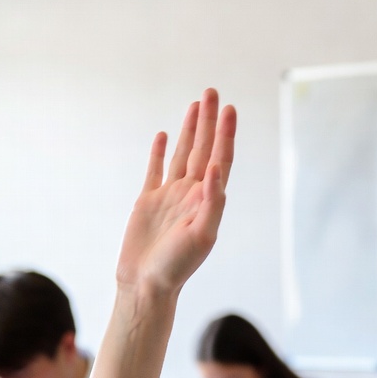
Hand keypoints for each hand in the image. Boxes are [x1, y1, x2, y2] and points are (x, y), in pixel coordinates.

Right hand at [116, 88, 236, 295]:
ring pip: (182, 154)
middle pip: (203, 149)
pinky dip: (160, 152)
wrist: (147, 284)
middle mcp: (191, 194)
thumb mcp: (202, 235)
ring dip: (189, 130)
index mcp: (208, 200)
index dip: (225, 134)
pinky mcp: (148, 202)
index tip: (229, 109)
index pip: (221, 159)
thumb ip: (212, 202)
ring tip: (196, 105)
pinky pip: (155, 170)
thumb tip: (216, 168)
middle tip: (212, 92)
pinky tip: (164, 136)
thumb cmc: (178, 266)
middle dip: (208, 121)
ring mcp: (169, 196)